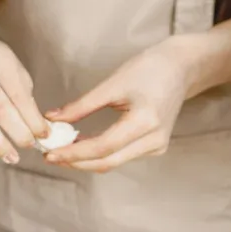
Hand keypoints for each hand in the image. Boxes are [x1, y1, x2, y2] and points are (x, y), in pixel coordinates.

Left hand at [43, 37, 193, 172]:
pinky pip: (122, 156)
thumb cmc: (149, 69)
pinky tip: (82, 146)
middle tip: (49, 155)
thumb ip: (82, 105)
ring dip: (86, 159)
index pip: (103, 146)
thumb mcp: (113, 84)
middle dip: (76, 161)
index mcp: (145, 121)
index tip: (50, 152)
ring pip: (114, 162)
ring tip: (60, 150)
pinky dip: (100, 154)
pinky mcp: (155, 147)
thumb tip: (52, 119)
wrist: (181, 69)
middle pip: (108, 161)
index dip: (74, 152)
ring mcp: (157, 146)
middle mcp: (154, 140)